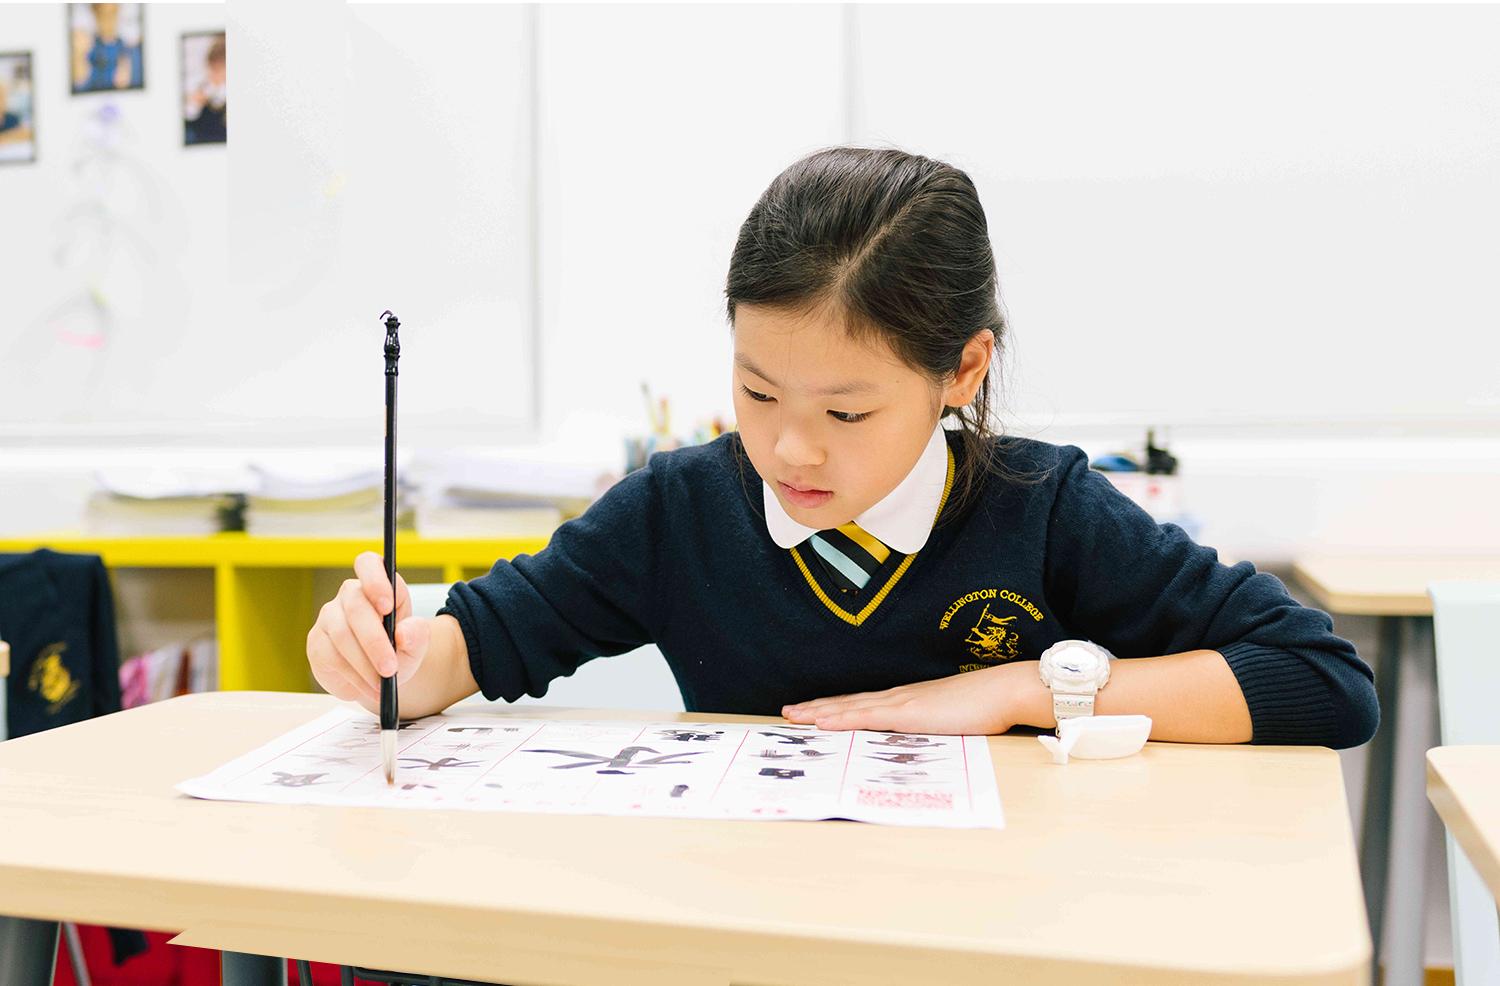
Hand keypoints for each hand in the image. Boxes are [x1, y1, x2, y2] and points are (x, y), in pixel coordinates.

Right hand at [306, 551, 429, 712]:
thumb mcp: (417, 645)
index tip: (387, 605)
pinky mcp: (317, 643)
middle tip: (391, 669)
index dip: (375, 580)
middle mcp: (349, 596)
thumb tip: (405, 632)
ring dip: (364, 665)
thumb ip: (418, 636)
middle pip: (356, 609)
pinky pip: (331, 658)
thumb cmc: (400, 649)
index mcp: (377, 585)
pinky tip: (367, 688)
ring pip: (342, 637)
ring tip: (382, 685)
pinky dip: (352, 677)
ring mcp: (329, 618)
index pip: (369, 564)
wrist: (383, 674)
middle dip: (375, 642)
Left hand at [782, 663, 1037, 734]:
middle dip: (816, 709)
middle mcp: (898, 698)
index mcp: (908, 701)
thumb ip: (934, 729)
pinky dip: (840, 719)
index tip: (811, 712)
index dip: (835, 708)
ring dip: (818, 712)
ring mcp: (901, 703)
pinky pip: (866, 717)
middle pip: (848, 703)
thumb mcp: (952, 722)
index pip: (862, 705)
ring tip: (792, 716)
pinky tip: (821, 722)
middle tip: (787, 713)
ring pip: (849, 708)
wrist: (1004, 691)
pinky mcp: (907, 713)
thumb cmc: (985, 706)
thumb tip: (921, 742)